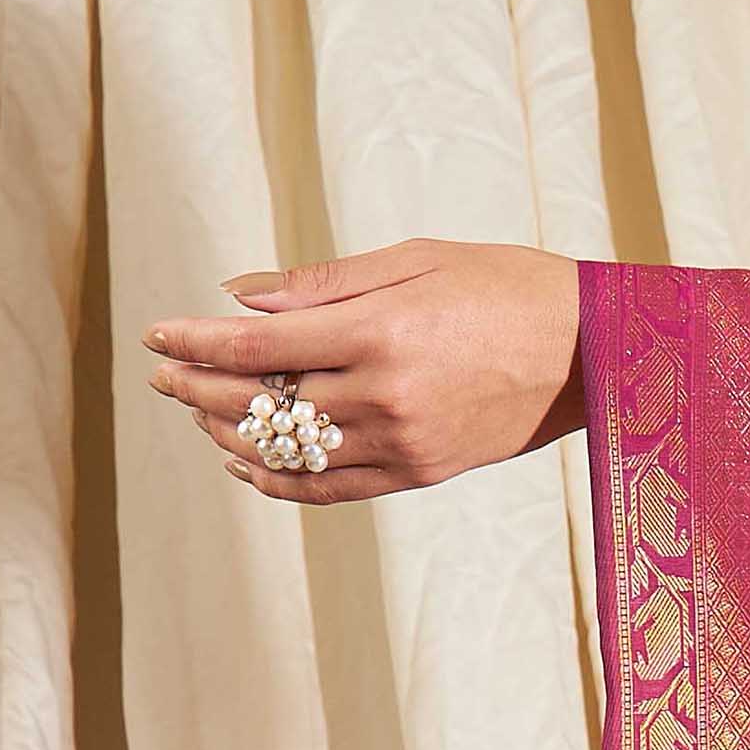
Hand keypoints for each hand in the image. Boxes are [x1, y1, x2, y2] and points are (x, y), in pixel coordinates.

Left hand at [146, 239, 583, 500]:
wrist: (593, 351)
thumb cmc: (506, 285)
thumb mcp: (416, 259)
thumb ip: (323, 283)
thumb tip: (239, 295)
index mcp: (380, 331)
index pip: (256, 345)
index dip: (195, 341)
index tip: (156, 334)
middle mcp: (384, 395)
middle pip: (260, 403)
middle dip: (198, 387)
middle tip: (163, 374)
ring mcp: (402, 443)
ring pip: (286, 453)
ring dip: (229, 435)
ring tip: (200, 413)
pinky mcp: (420, 472)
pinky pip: (329, 490)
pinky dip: (278, 481)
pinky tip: (246, 464)